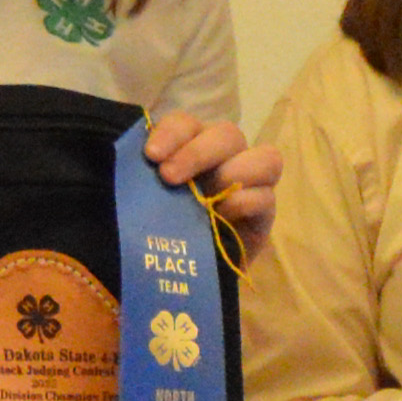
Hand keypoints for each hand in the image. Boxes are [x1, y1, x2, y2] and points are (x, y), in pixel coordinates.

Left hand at [143, 114, 281, 258]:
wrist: (181, 276)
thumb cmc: (158, 234)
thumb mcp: (142, 203)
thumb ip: (139, 179)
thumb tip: (134, 162)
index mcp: (191, 148)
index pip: (188, 123)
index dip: (172, 132)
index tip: (151, 155)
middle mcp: (224, 159)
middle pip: (228, 134)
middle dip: (198, 152)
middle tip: (169, 177)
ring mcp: (251, 184)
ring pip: (264, 158)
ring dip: (233, 173)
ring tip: (206, 201)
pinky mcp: (265, 213)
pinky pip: (267, 196)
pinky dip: (245, 202)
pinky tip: (222, 217)